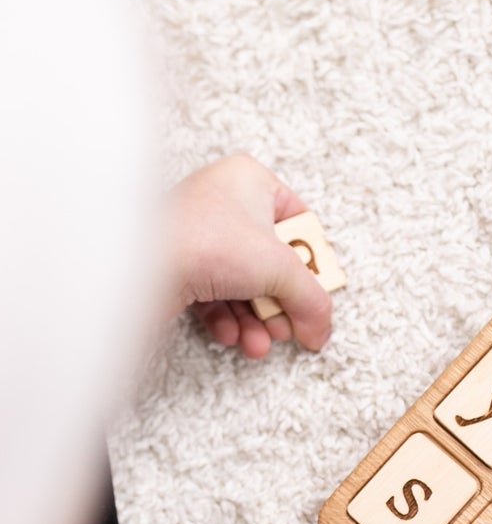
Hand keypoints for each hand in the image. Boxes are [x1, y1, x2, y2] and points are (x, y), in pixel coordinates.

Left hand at [167, 154, 332, 358]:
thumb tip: (320, 330)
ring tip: (260, 342)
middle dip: (281, 302)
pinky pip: (217, 295)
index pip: (299, 222)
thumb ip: (313, 301)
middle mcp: (223, 202)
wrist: (139, 268)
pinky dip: (231, 320)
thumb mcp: (283, 270)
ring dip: (259, 320)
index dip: (311, 260)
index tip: (315, 289)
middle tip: (288, 325)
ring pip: (246, 284)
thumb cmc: (207, 243)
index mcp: (250, 181)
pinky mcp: (179, 265)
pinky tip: (234, 338)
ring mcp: (199, 234)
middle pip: (273, 261)